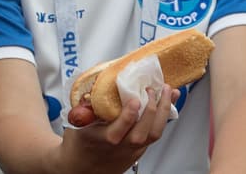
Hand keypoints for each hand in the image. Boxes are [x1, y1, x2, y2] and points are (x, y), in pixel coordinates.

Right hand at [59, 85, 179, 173]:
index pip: (118, 131)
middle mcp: (120, 147)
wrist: (80, 168)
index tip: (134, 99)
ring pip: (154, 135)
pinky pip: (155, 134)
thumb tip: (97, 81)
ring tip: (168, 92)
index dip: (128, 115)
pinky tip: (167, 103)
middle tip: (153, 89)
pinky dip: (163, 117)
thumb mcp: (77, 123)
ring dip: (164, 111)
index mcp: (102, 140)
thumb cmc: (79, 144)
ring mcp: (132, 150)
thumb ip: (87, 105)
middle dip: (152, 109)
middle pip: (142, 133)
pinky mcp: (139, 151)